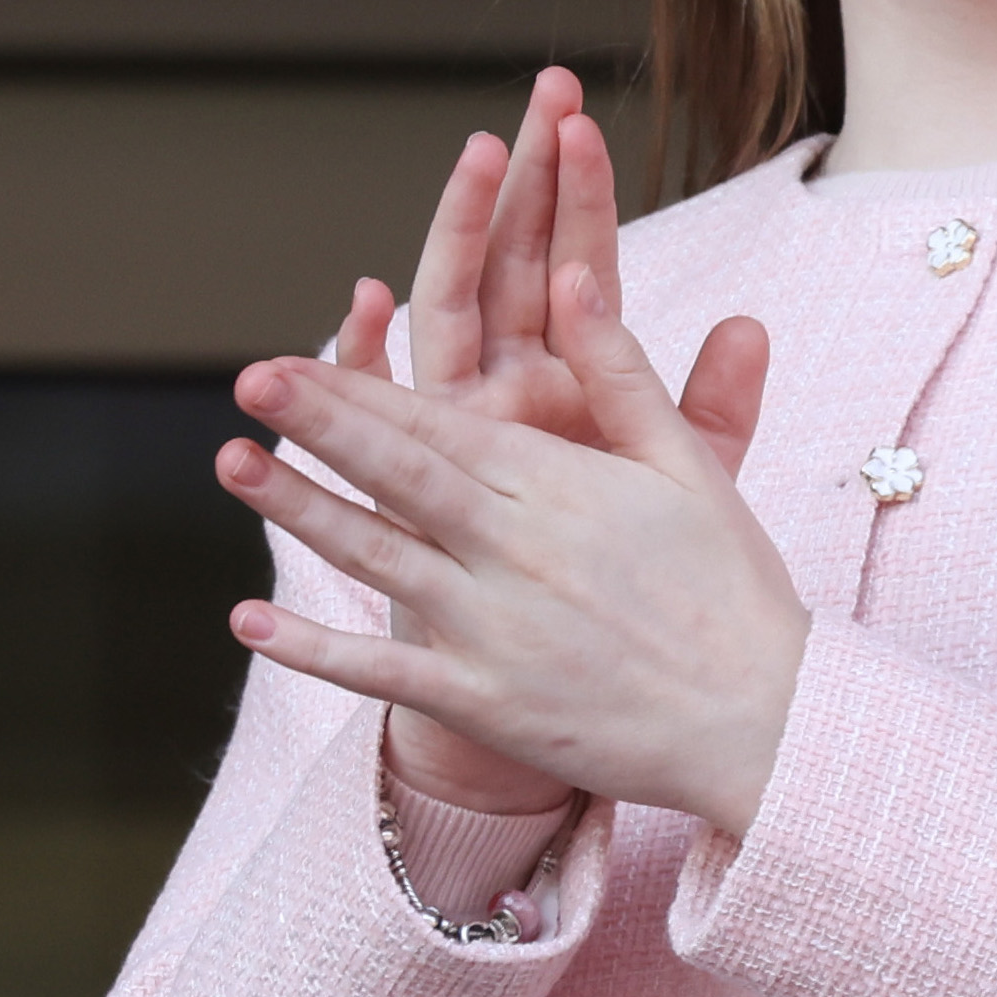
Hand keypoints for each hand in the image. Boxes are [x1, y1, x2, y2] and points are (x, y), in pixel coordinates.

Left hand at [217, 264, 810, 841]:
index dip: (360, 389)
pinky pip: (386, 675)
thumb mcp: (687, 467)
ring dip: (300, 513)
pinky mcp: (487, 702)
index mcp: (560, 488)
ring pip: (378, 559)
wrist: (766, 722)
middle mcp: (515, 552)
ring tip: (231, 465)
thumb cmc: (731, 589)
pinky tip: (252, 623)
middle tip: (248, 379)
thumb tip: (574, 274)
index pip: (440, 426)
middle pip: (398, 475)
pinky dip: (316, 650)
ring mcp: (494, 631)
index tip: (297, 356)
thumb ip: (621, 371)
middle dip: (318, 425)